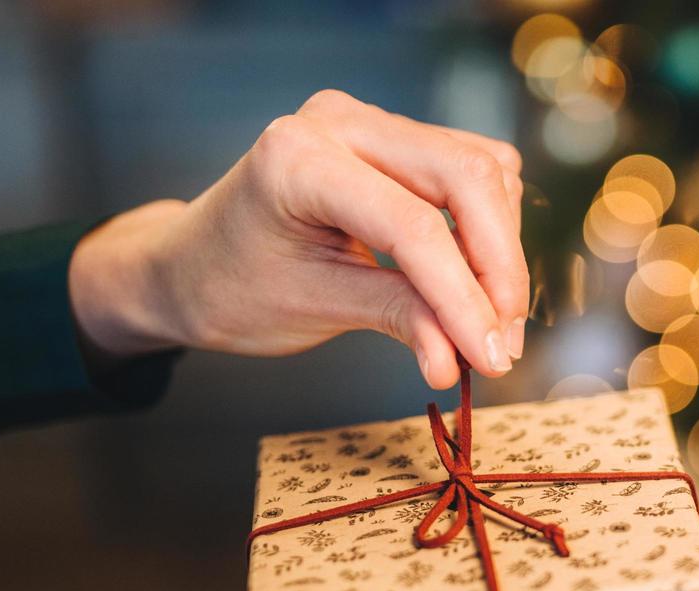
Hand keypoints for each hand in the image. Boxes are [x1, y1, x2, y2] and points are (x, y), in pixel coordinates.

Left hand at [67, 89, 526, 386]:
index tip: (491, 360)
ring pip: (484, 172)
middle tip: (503, 344)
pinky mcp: (400, 139)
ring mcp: (373, 123)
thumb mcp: (313, 310)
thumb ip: (398, 321)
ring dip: (501, 252)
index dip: (464, 297)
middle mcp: (341, 122)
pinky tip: (476, 281)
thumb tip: (461, 359)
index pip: (413, 226)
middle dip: (499, 268)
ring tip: (488, 324)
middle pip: (467, 179)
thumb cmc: (235, 287)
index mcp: (298, 159)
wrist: (195, 263)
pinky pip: (476, 172)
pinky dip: (491, 230)